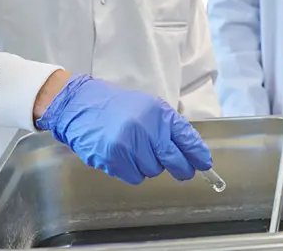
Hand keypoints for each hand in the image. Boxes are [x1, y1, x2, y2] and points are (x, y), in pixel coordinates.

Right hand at [32, 74, 212, 184]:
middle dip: (181, 169)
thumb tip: (190, 151)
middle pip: (175, 162)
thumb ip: (167, 126)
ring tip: (135, 150)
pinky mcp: (114, 159)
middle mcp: (146, 129)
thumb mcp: (147, 106)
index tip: (204, 164)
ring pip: (153, 171)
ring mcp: (129, 146)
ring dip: (149, 166)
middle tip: (182, 171)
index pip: (187, 140)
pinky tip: (122, 156)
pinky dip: (132, 171)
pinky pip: (134, 176)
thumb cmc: (115, 106)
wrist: (78, 106)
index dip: (198, 155)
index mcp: (158, 113)